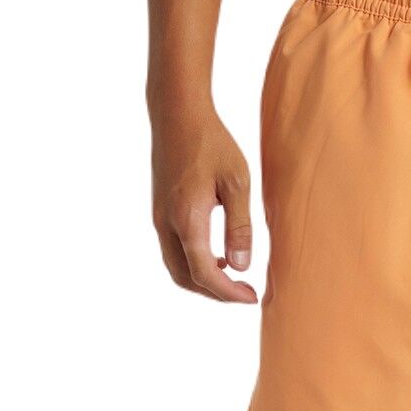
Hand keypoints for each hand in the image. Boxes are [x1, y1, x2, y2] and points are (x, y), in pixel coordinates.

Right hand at [151, 107, 256, 302]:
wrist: (177, 113)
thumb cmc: (212, 143)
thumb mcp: (237, 183)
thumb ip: (240, 227)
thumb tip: (241, 266)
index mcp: (187, 220)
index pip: (204, 274)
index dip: (228, 293)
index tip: (252, 297)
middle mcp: (166, 224)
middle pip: (185, 279)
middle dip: (215, 293)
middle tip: (245, 293)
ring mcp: (158, 218)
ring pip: (176, 267)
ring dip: (203, 280)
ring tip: (233, 277)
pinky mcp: (159, 211)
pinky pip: (173, 251)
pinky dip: (194, 264)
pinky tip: (218, 255)